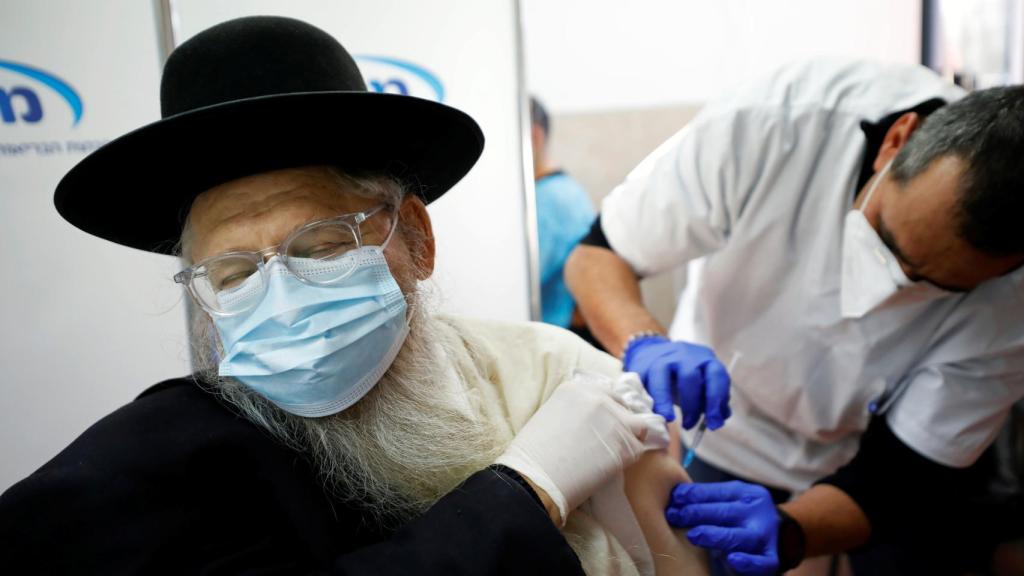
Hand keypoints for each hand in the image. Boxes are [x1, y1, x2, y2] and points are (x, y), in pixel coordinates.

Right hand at [496, 371, 666, 524]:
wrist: (534, 478)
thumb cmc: (533, 454)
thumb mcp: (550, 416)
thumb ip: (574, 410)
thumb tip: (591, 421)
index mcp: (576, 388)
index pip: (606, 394)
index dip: (607, 411)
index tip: (602, 427)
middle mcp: (598, 398)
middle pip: (623, 407)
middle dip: (620, 422)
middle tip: (608, 443)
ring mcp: (614, 419)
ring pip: (637, 427)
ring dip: (628, 440)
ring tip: (612, 456)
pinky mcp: (624, 444)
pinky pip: (637, 450)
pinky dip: (628, 459)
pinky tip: (610, 468)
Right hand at [622, 336, 730, 428]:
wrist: (652, 352)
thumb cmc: (681, 376)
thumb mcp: (701, 384)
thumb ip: (712, 399)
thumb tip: (720, 417)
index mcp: (705, 359)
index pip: (716, 376)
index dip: (717, 401)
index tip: (714, 424)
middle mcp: (684, 355)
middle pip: (690, 377)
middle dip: (691, 406)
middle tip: (689, 425)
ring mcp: (660, 359)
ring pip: (661, 379)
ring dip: (665, 403)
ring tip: (668, 419)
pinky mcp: (641, 366)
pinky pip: (641, 385)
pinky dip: (646, 401)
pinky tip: (651, 412)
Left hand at [665, 481, 778, 575]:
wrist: (785, 536)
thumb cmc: (745, 516)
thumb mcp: (733, 499)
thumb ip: (710, 497)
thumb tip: (676, 494)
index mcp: (747, 495)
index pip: (717, 493)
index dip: (694, 495)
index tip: (674, 498)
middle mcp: (757, 513)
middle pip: (724, 512)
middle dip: (696, 513)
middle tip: (674, 516)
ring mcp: (765, 536)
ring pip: (739, 536)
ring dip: (715, 536)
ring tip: (694, 535)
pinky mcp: (771, 559)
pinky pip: (761, 563)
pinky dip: (748, 562)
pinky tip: (733, 559)